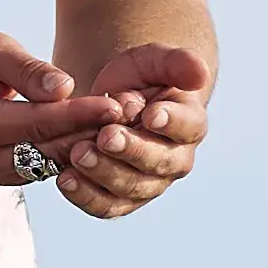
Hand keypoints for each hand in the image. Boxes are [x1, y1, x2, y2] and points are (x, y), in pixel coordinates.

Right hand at [0, 28, 141, 188]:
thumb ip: (26, 70)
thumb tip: (65, 88)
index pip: (41, 124)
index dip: (82, 115)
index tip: (118, 104)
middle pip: (51, 151)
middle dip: (93, 135)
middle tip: (134, 118)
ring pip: (51, 166)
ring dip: (87, 148)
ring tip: (126, 127)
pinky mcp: (4, 176)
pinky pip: (44, 169)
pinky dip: (71, 153)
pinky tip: (101, 136)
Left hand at [40, 44, 214, 221]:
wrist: (112, 101)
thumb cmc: (138, 79)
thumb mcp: (154, 61)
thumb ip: (177, 63)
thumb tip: (201, 73)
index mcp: (190, 124)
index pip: (187, 126)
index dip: (170, 122)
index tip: (150, 114)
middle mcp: (175, 160)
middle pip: (158, 162)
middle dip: (131, 150)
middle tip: (105, 135)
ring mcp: (149, 184)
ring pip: (131, 188)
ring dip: (104, 173)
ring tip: (78, 153)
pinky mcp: (121, 199)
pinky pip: (107, 206)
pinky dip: (85, 196)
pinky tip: (66, 178)